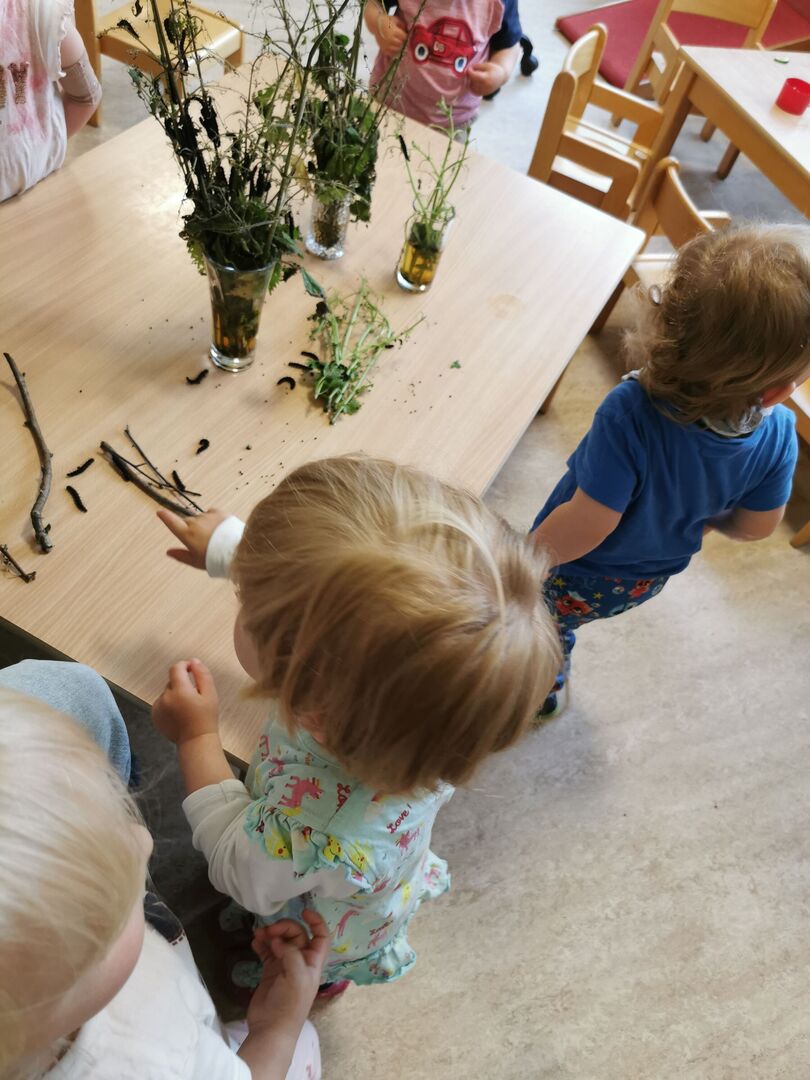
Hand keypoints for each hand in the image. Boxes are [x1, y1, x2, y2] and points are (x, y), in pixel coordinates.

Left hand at [152, 659, 218, 744]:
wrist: (195, 741)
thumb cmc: (206, 717)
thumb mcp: (210, 694)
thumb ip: (202, 675)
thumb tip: (193, 661)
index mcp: (179, 690)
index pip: (176, 668)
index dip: (184, 666)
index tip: (192, 670)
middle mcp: (165, 697)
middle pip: (172, 681)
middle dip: (182, 684)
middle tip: (194, 696)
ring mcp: (157, 707)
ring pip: (167, 692)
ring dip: (175, 694)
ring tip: (186, 707)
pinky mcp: (154, 715)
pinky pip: (161, 703)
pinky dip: (168, 704)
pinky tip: (178, 714)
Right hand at [157, 508, 227, 569]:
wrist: (237, 551)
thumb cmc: (215, 559)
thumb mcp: (196, 562)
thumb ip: (181, 556)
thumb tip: (168, 552)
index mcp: (187, 535)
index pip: (172, 522)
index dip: (165, 517)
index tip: (160, 512)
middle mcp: (195, 523)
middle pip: (188, 522)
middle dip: (191, 528)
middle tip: (202, 540)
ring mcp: (207, 516)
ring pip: (200, 518)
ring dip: (204, 524)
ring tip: (215, 537)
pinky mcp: (219, 512)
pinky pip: (211, 513)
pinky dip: (213, 519)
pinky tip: (220, 528)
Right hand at [247, 911, 331, 1034]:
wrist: (271, 1029)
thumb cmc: (290, 1004)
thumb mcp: (297, 976)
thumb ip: (290, 954)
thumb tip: (276, 940)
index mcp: (313, 962)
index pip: (321, 936)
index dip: (316, 922)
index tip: (304, 911)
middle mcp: (300, 961)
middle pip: (296, 935)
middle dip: (284, 928)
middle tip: (270, 931)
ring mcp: (284, 966)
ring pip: (280, 942)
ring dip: (270, 934)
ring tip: (258, 934)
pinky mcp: (270, 972)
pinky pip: (267, 951)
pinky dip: (261, 944)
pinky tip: (254, 942)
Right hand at [371, 8, 405, 53]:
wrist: (375, 24)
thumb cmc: (387, 21)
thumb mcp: (396, 20)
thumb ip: (403, 26)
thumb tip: (409, 32)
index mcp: (394, 32)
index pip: (405, 37)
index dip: (407, 36)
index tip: (406, 35)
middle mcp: (390, 40)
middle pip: (402, 44)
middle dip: (404, 42)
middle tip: (403, 39)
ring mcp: (387, 46)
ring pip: (398, 50)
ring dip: (400, 47)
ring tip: (399, 43)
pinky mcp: (384, 49)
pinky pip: (392, 54)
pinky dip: (395, 51)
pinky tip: (395, 47)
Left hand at [467, 61, 508, 96]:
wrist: (499, 78)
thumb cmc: (492, 69)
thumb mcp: (485, 65)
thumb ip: (476, 67)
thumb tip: (467, 70)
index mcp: (486, 78)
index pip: (473, 76)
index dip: (469, 71)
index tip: (469, 68)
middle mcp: (484, 87)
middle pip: (471, 81)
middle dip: (469, 76)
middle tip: (472, 71)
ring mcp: (483, 92)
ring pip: (470, 86)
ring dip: (470, 81)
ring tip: (475, 77)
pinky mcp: (481, 94)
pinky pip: (472, 90)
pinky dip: (471, 86)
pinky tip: (475, 82)